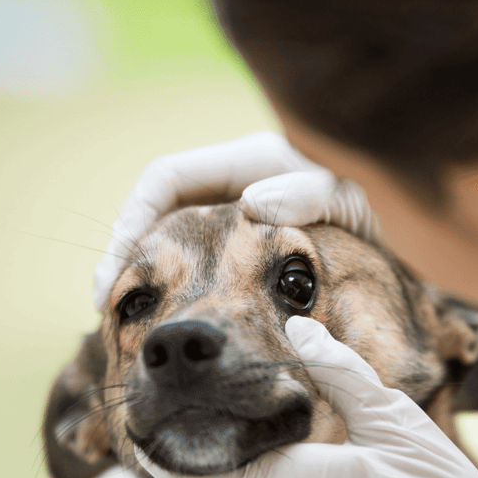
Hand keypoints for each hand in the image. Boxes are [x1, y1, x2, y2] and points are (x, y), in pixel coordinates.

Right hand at [93, 131, 376, 309]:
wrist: (372, 250)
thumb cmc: (359, 223)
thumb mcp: (343, 203)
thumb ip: (309, 196)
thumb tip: (252, 204)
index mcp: (245, 160)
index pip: (166, 178)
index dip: (134, 219)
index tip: (122, 269)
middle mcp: (227, 182)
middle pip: (153, 209)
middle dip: (124, 251)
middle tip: (105, 302)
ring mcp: (224, 213)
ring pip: (164, 238)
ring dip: (140, 273)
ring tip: (121, 316)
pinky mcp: (225, 244)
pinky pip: (185, 261)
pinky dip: (168, 286)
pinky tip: (160, 317)